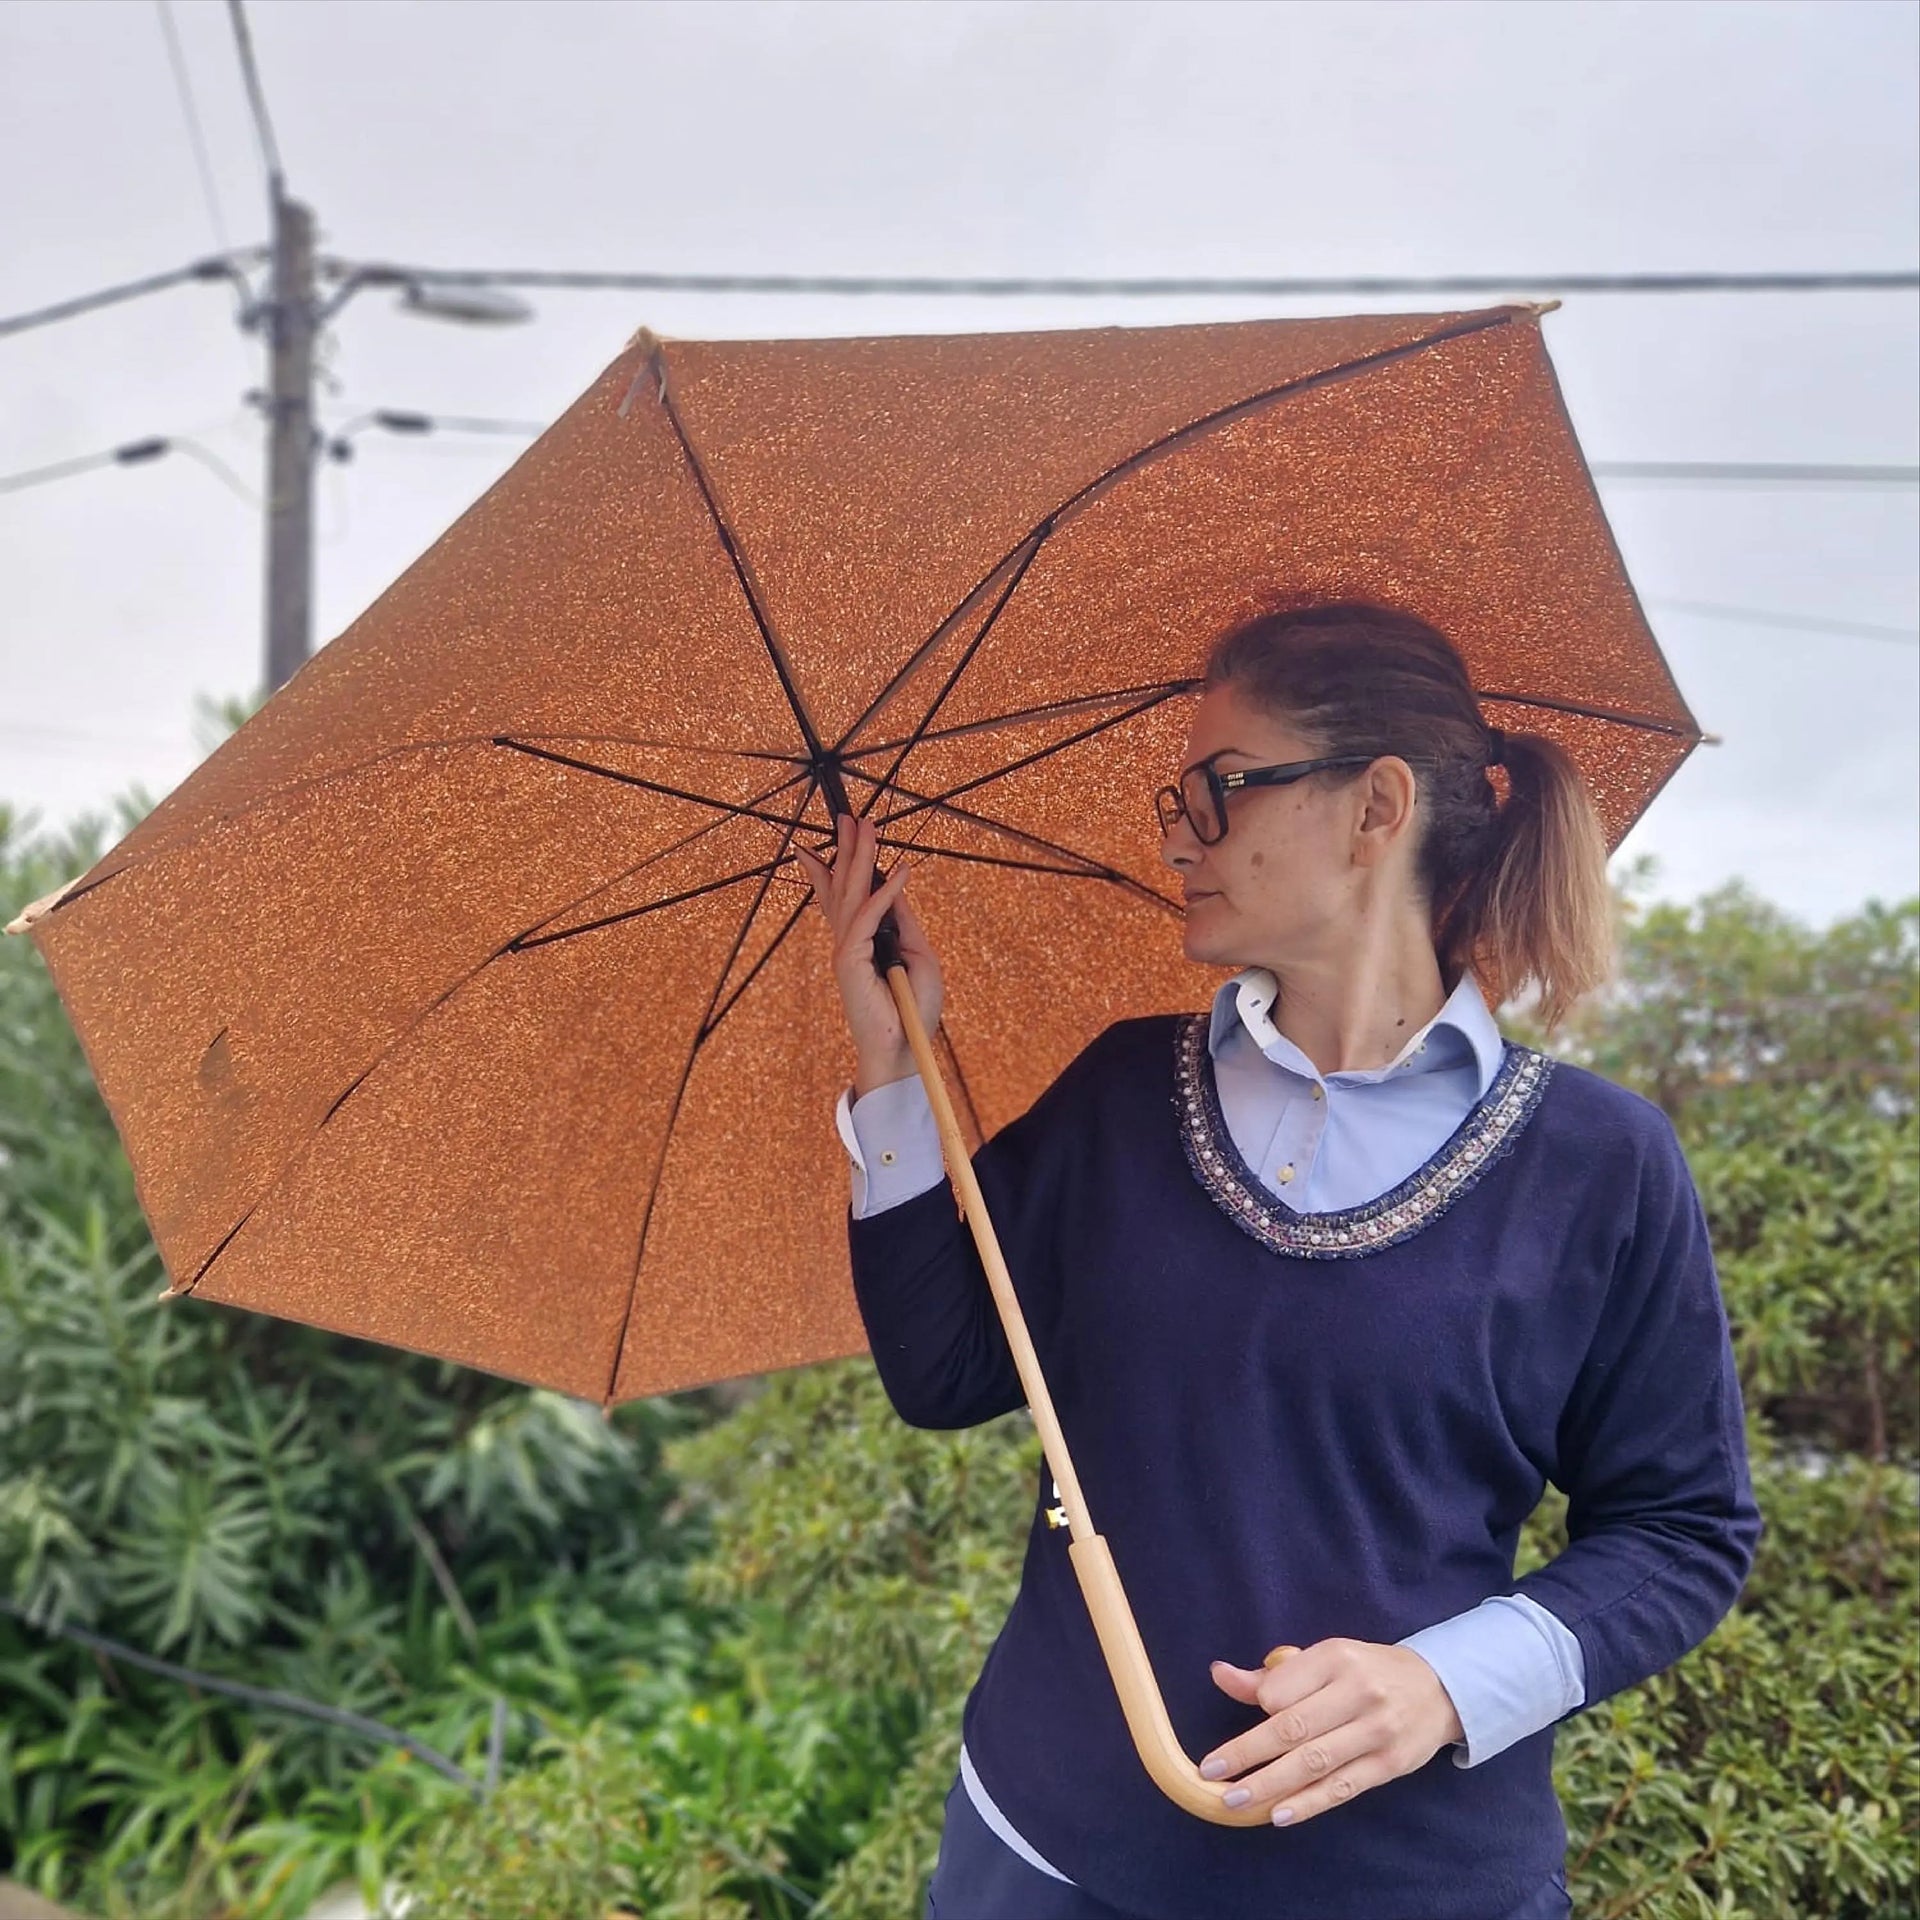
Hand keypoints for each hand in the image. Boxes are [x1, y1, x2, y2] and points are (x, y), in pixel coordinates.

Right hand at [791, 812, 943, 1092]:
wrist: (904, 1051)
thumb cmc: (912, 1009)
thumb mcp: (916, 954)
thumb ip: (902, 920)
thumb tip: (896, 883)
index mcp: (859, 943)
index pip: (843, 897)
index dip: (837, 865)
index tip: (838, 835)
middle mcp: (847, 942)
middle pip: (843, 886)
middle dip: (846, 849)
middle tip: (848, 816)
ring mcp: (844, 951)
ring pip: (850, 893)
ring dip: (860, 857)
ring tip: (864, 825)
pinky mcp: (849, 961)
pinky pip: (867, 917)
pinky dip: (885, 892)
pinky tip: (899, 869)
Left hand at [1199, 1639, 1465, 1826]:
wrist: (1437, 1688)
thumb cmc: (1366, 1671)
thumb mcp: (1324, 1659)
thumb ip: (1273, 1674)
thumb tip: (1219, 1673)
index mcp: (1336, 1658)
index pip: (1283, 1688)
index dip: (1259, 1704)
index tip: (1249, 1715)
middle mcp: (1357, 1693)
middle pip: (1293, 1728)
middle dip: (1247, 1752)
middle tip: (1211, 1772)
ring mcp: (1376, 1731)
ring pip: (1314, 1763)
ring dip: (1269, 1784)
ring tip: (1234, 1799)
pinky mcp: (1388, 1765)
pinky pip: (1341, 1788)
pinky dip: (1307, 1804)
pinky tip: (1277, 1814)